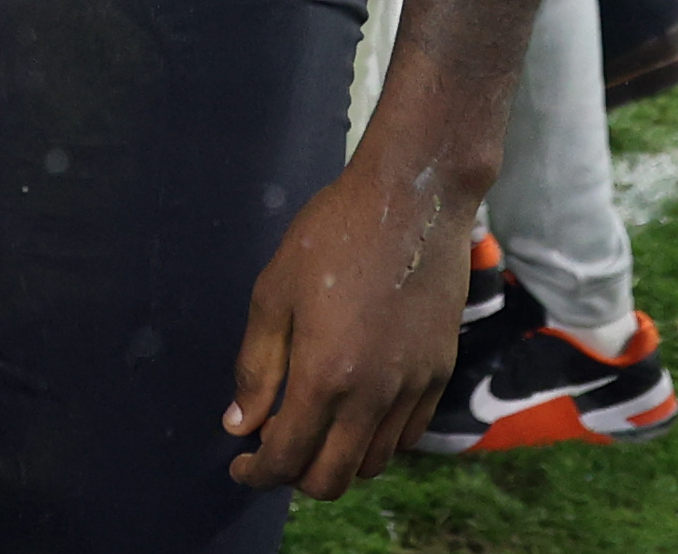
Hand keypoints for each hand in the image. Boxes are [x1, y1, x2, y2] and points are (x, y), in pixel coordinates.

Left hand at [222, 116, 496, 494]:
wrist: (411, 199)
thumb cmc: (333, 234)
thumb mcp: (274, 291)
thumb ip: (256, 366)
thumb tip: (239, 424)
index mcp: (324, 375)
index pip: (287, 457)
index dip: (257, 474)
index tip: (241, 465)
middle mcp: (373, 394)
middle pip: (332, 478)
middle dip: (295, 476)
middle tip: (274, 447)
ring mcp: (412, 387)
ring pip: (372, 463)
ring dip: (337, 459)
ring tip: (314, 425)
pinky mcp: (438, 373)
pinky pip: (406, 435)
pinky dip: (376, 440)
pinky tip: (356, 409)